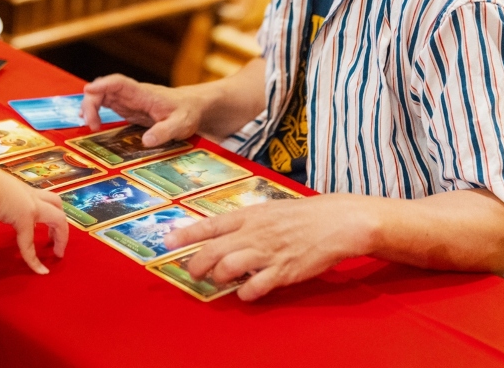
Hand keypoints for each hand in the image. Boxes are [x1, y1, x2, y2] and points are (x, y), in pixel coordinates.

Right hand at [0, 164, 68, 274]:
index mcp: (18, 188)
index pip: (39, 197)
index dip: (44, 210)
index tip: (40, 226)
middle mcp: (28, 195)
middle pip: (56, 203)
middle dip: (60, 220)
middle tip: (55, 239)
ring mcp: (30, 204)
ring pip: (58, 216)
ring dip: (61, 234)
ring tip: (57, 251)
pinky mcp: (25, 217)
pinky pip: (30, 243)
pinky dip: (35, 259)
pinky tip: (40, 271)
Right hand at [81, 74, 203, 146]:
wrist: (191, 106)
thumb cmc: (187, 112)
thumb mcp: (181, 124)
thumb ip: (164, 132)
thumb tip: (146, 141)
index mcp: (143, 94)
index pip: (119, 83)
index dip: (102, 84)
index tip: (88, 90)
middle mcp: (132, 94)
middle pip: (104, 89)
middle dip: (91, 103)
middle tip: (91, 125)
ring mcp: (127, 100)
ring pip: (101, 96)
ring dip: (90, 108)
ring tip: (90, 126)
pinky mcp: (126, 107)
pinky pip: (105, 104)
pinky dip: (94, 111)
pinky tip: (89, 121)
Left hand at [164, 194, 380, 300]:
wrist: (336, 221)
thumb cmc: (302, 216)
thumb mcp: (269, 210)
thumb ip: (245, 222)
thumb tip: (221, 234)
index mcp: (249, 216)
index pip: (210, 225)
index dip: (186, 234)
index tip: (167, 241)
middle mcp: (254, 233)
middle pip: (213, 250)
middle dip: (196, 264)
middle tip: (193, 272)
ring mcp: (268, 252)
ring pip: (228, 267)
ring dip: (218, 277)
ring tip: (220, 280)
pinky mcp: (283, 271)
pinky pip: (255, 287)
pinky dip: (245, 293)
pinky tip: (246, 292)